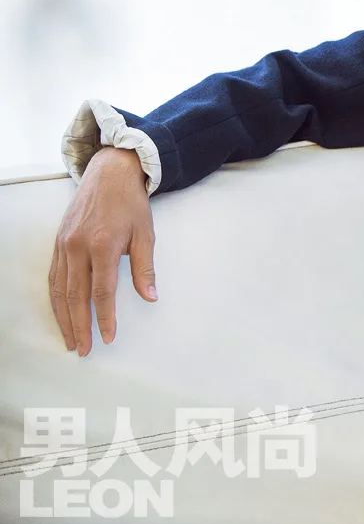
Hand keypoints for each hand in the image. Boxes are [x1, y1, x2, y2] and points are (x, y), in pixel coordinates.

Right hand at [49, 146, 157, 356]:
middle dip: (80, 326)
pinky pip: (53, 276)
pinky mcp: (57, 243)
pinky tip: (61, 313)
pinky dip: (56, 298)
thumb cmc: (130, 204)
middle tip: (84, 349)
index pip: (102, 291)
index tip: (108, 337)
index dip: (105, 318)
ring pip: (60, 289)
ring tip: (70, 339)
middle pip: (76, 296)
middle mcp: (78, 246)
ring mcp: (63, 245)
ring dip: (63, 317)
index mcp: (103, 245)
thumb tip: (150, 297)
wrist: (109, 174)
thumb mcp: (146, 233)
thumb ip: (145, 267)